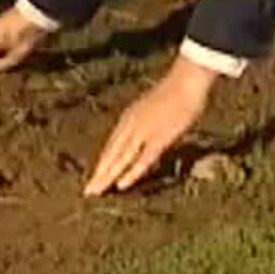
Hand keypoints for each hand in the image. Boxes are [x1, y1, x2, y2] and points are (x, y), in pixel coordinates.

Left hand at [84, 55, 219, 196]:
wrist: (185, 81)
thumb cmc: (174, 92)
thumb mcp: (152, 108)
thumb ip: (144, 121)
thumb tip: (140, 134)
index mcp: (128, 118)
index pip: (111, 145)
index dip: (102, 162)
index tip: (94, 176)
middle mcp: (130, 126)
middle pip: (111, 154)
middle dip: (99, 173)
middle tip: (88, 192)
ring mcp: (142, 132)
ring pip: (120, 159)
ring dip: (107, 176)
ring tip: (96, 192)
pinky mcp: (158, 139)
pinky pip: (142, 160)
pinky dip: (130, 173)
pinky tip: (121, 185)